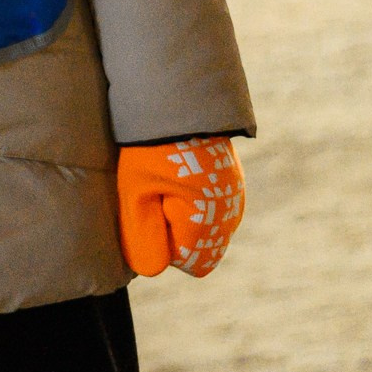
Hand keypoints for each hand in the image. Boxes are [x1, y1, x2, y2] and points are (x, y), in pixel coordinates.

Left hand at [117, 137, 245, 277]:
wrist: (178, 102)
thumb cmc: (152, 149)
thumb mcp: (135, 192)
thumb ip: (142, 235)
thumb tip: (151, 269)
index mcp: (210, 220)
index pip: (193, 262)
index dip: (167, 245)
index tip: (153, 212)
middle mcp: (231, 215)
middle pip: (204, 247)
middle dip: (178, 233)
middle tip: (159, 196)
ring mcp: (236, 198)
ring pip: (210, 229)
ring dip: (187, 217)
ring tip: (168, 183)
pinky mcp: (234, 183)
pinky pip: (215, 210)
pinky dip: (197, 203)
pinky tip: (179, 177)